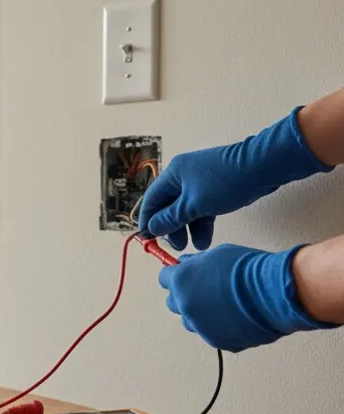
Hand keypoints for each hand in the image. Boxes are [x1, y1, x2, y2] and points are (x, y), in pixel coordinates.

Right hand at [138, 108, 329, 249]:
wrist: (263, 166)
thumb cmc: (225, 182)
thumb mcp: (194, 205)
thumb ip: (171, 218)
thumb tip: (152, 228)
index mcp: (172, 174)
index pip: (151, 200)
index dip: (148, 221)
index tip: (149, 240)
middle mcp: (183, 176)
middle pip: (169, 206)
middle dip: (172, 227)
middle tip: (178, 246)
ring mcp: (200, 181)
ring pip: (187, 209)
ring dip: (189, 228)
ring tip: (197, 246)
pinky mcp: (216, 187)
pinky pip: (202, 207)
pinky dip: (203, 222)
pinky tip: (206, 238)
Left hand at [158, 243, 332, 351]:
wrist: (276, 292)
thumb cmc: (250, 270)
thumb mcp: (217, 254)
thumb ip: (196, 262)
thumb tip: (186, 264)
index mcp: (181, 282)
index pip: (165, 279)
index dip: (177, 276)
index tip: (186, 275)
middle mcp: (185, 306)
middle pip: (174, 302)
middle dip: (186, 295)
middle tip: (206, 290)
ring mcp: (200, 326)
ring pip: (191, 321)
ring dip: (200, 314)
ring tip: (224, 305)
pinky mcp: (217, 341)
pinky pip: (212, 334)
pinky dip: (220, 328)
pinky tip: (236, 317)